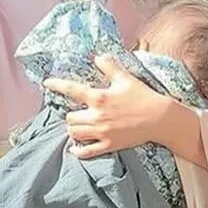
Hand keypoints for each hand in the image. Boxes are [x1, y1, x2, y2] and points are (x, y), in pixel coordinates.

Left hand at [44, 55, 171, 158]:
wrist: (159, 119)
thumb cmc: (143, 96)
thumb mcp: (126, 78)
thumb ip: (109, 66)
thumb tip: (98, 56)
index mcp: (100, 97)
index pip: (72, 89)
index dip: (57, 85)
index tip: (47, 83)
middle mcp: (97, 116)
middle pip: (69, 118)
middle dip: (70, 115)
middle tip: (76, 113)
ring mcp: (102, 133)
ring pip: (74, 133)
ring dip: (73, 129)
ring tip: (78, 126)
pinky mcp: (109, 146)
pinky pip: (86, 152)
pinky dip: (78, 150)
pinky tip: (75, 147)